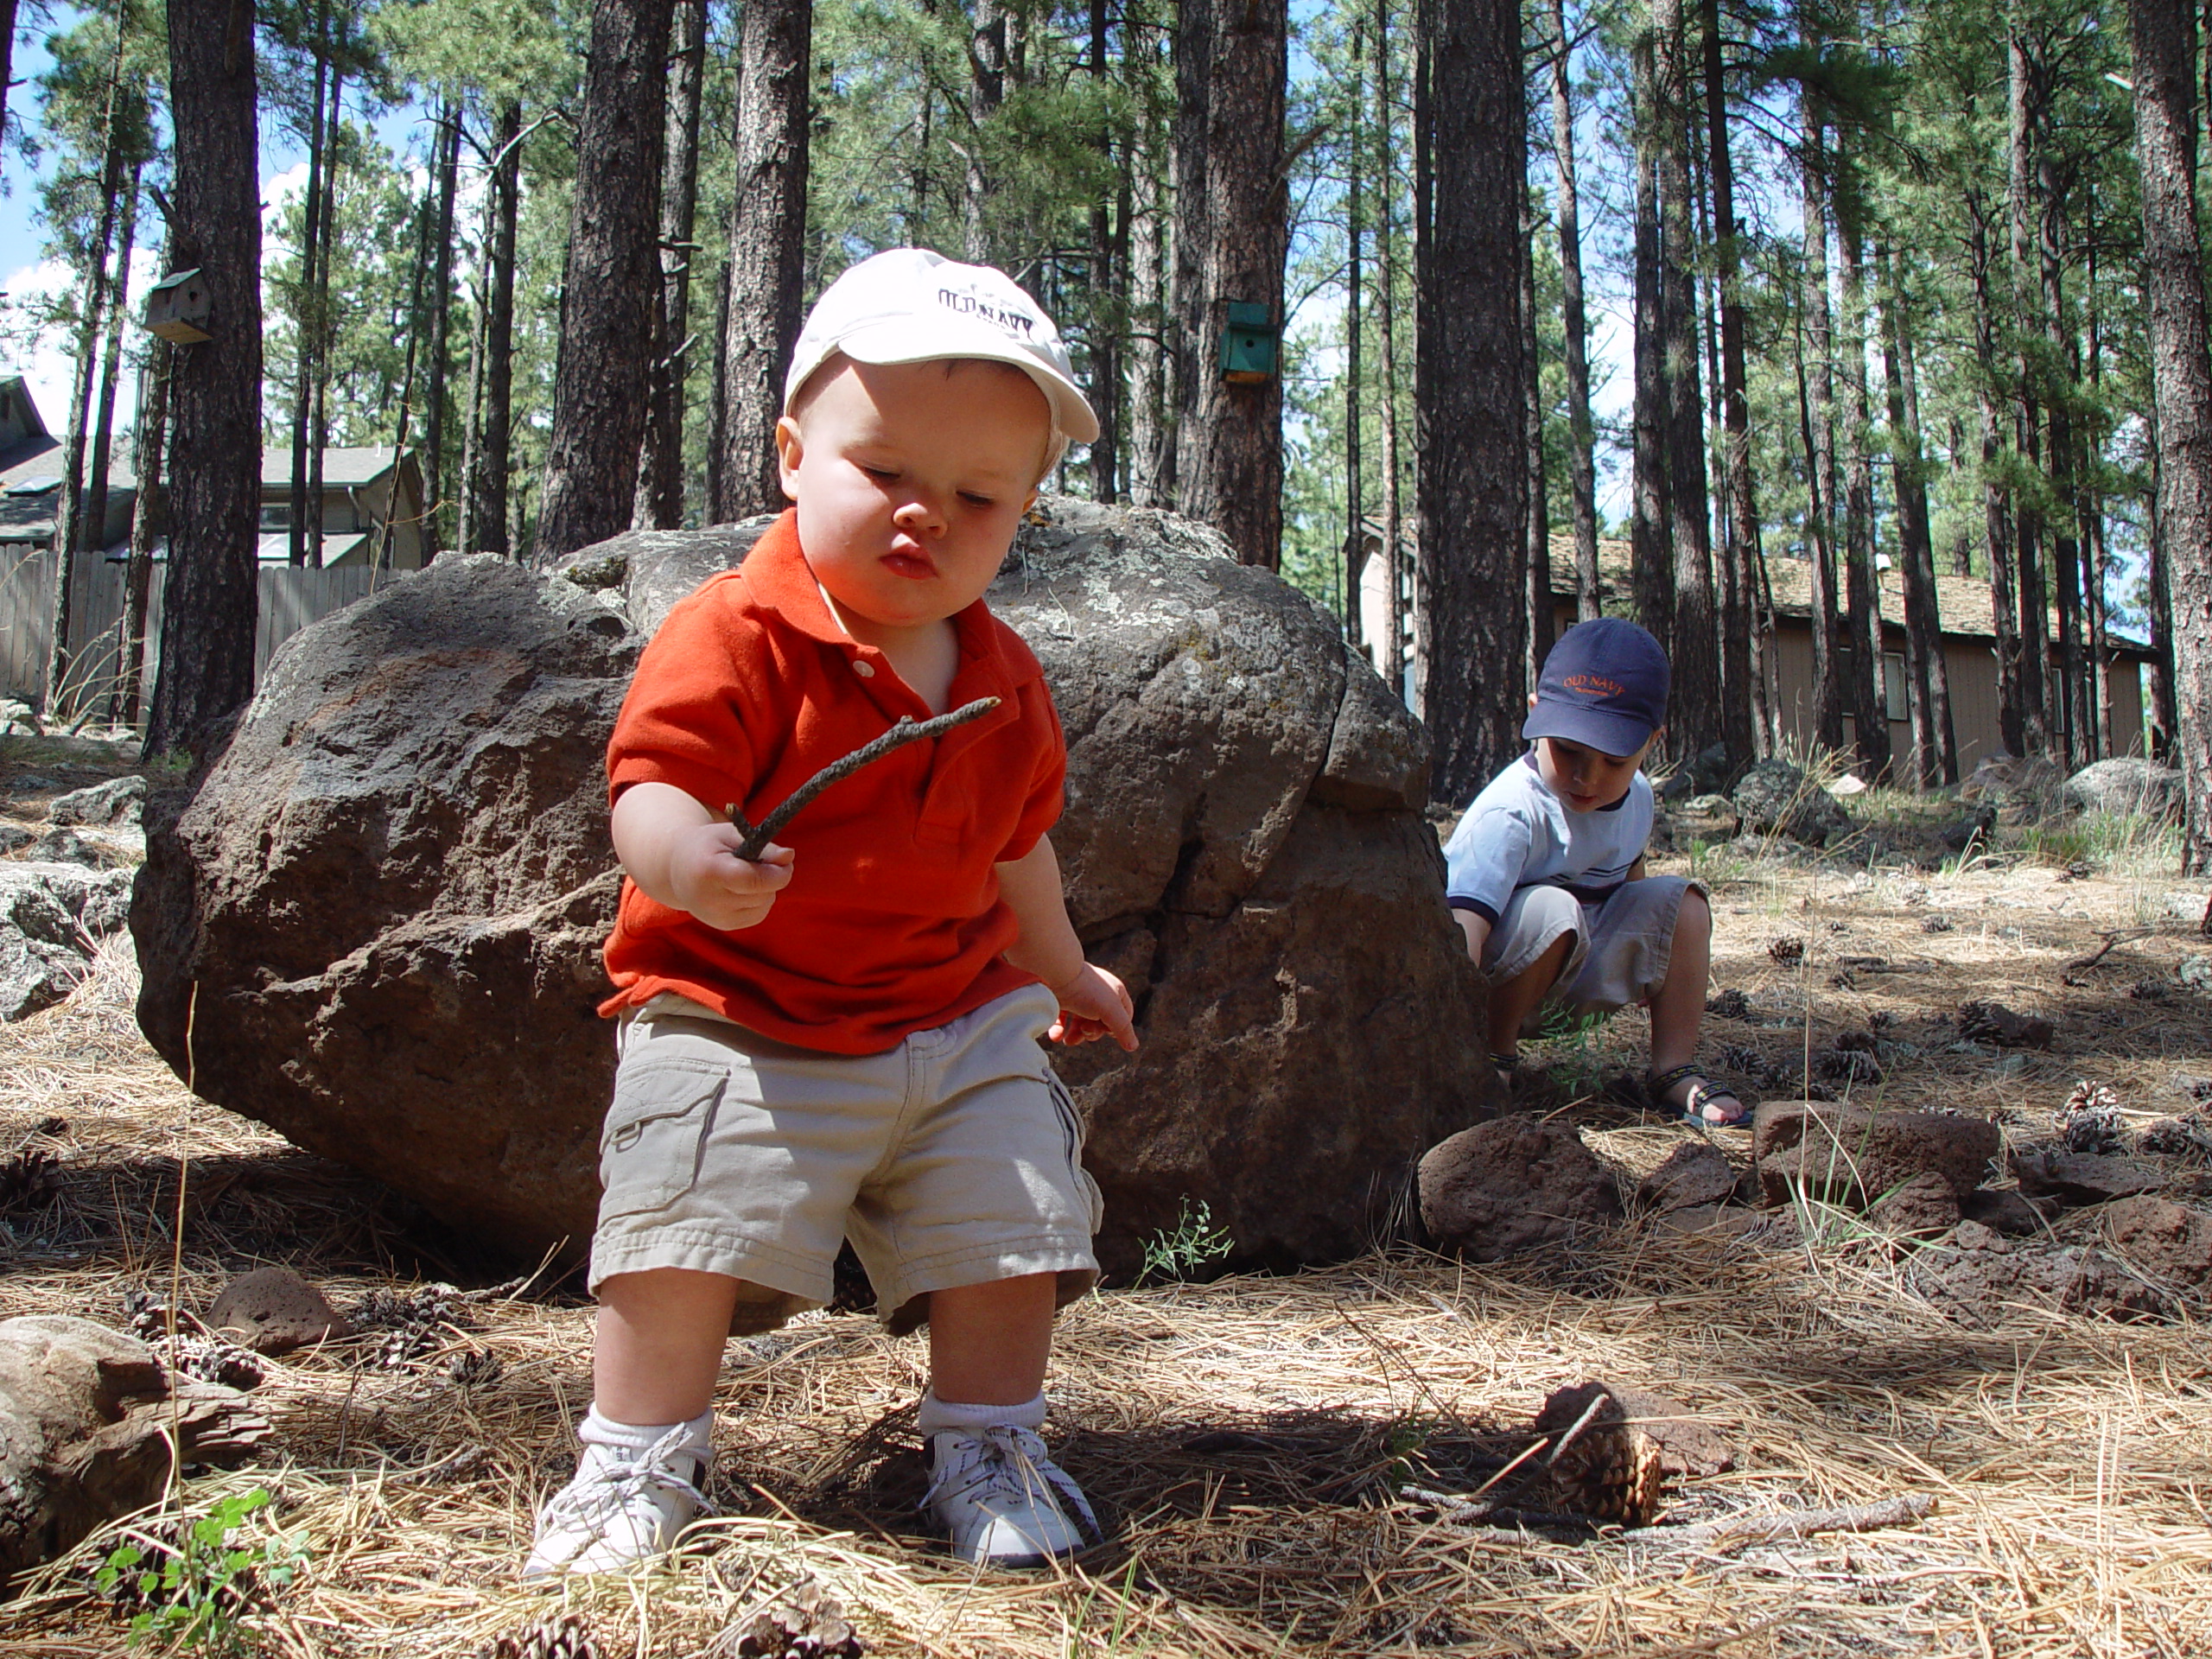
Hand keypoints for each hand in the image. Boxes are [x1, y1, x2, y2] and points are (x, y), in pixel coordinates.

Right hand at [665, 822, 793, 930]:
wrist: (678, 869)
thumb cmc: (709, 846)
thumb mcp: (731, 835)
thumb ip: (762, 845)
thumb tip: (789, 857)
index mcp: (709, 871)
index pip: (752, 880)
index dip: (776, 873)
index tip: (786, 861)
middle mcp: (710, 899)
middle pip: (762, 893)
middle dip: (773, 877)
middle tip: (764, 862)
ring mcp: (716, 916)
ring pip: (764, 904)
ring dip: (766, 888)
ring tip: (746, 874)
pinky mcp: (724, 925)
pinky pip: (759, 914)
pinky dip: (760, 900)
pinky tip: (743, 889)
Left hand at [1047, 963, 1137, 1050]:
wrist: (1053, 975)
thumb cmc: (1086, 990)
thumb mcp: (1110, 1010)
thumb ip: (1122, 1029)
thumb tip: (1133, 1047)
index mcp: (1115, 993)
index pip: (1124, 1018)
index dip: (1116, 1029)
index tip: (1106, 1029)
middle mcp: (1098, 995)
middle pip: (1101, 1024)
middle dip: (1093, 1033)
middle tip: (1084, 1030)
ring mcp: (1078, 999)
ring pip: (1081, 1024)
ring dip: (1076, 1036)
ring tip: (1069, 1040)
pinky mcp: (1061, 1001)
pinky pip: (1062, 1021)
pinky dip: (1060, 1031)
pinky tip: (1057, 1036)